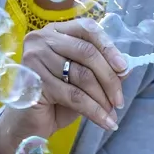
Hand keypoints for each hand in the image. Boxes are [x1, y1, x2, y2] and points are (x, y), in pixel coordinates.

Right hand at [0, 19, 127, 153]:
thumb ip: (100, 69)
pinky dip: (95, 111)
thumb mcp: (80, 80)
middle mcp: (41, 40)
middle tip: (120, 100)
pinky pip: (75, 96)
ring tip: (113, 113)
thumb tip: (126, 68)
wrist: (27, 124)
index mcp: (54, 31)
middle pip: (86, 53)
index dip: (108, 47)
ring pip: (82, 76)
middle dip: (109, 78)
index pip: (86, 29)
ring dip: (103, 98)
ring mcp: (35, 60)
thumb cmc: (55, 98)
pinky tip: (106, 122)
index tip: (124, 68)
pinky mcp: (35, 82)